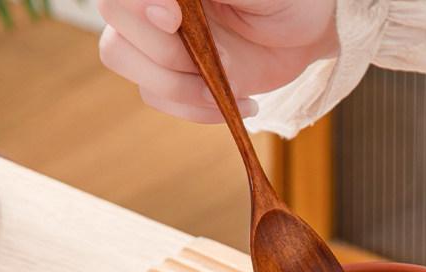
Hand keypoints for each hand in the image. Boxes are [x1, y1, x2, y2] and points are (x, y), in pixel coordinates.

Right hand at [98, 0, 337, 121]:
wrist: (309, 32)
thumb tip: (171, 3)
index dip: (136, 5)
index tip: (173, 17)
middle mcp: (154, 0)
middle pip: (116, 28)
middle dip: (168, 53)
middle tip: (219, 57)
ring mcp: (158, 34)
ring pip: (125, 60)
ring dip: (179, 86)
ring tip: (229, 87)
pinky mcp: (175, 71)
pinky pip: (157, 96)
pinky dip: (196, 108)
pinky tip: (240, 101)